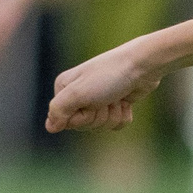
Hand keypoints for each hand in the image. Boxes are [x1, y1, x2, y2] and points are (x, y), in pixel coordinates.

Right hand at [46, 40, 163, 132]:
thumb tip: (49, 127)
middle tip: (105, 99)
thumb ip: (58, 110)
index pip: (64, 121)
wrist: (143, 65)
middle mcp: (78, 95)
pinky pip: (115, 124)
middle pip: (83, 126)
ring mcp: (97, 100)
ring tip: (117, 97)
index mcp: (64, 89)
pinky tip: (126, 101)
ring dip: (112, 115)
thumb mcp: (78, 93)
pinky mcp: (115, 103)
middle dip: (98, 116)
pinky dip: (123, 115)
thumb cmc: (108, 76)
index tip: (89, 102)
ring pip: (101, 126)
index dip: (80, 117)